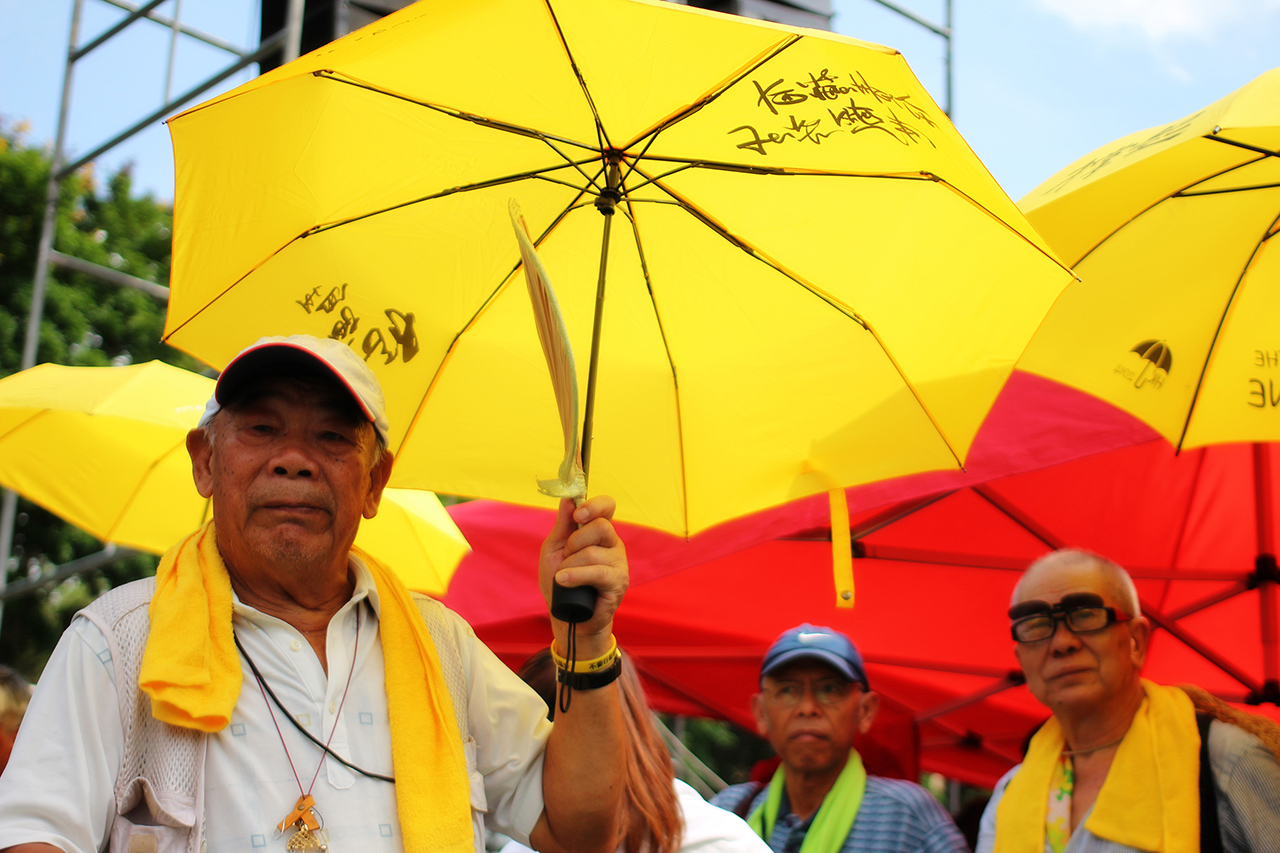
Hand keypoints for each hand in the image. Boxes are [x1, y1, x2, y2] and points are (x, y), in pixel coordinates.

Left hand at [539, 496, 627, 657]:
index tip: (577, 515)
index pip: (607, 506)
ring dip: (569, 565)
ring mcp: (618, 564)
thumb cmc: (560, 581)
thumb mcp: (555, 549)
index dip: (594, 505)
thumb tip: (568, 498)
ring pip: (593, 552)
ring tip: (563, 577)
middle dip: (575, 541)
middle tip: (566, 556)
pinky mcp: (618, 584)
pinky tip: (563, 580)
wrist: (566, 615)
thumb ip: (563, 524)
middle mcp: (613, 544)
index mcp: (599, 532)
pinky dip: (575, 576)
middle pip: (601, 526)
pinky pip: (597, 573)